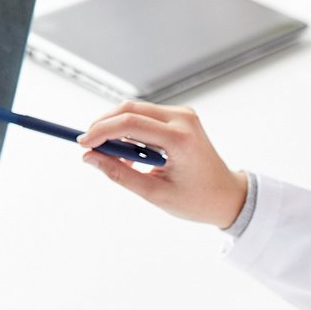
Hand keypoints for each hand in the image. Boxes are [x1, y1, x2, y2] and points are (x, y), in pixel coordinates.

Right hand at [77, 101, 246, 227]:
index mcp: (180, 139)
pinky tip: (130, 154)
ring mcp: (183, 115)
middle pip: (130, 109)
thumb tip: (90, 158)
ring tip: (115, 158)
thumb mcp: (155, 194)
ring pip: (135, 110)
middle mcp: (183, 119)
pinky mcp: (180, 117)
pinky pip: (145, 116)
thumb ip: (120, 174)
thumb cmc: (197, 200)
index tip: (82, 144)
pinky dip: (130, 130)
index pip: (130, 123)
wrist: (228, 196)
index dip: (101, 131)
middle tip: (88, 146)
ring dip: (117, 128)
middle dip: (104, 125)